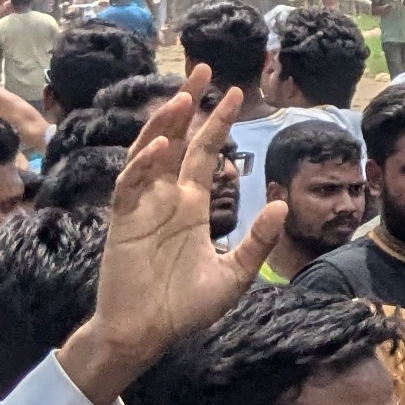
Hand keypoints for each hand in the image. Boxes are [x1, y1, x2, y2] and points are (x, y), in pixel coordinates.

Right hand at [66, 79, 276, 402]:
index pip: (206, 153)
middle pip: (178, 140)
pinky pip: (130, 184)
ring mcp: (142, 206)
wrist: (147, 334)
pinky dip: (143, 163)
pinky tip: (160, 146)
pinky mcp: (122, 221)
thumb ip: (256, 241)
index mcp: (192, 206)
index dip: (217, 123)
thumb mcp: (234, 275)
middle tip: (203, 69)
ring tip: (182, 98)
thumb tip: (282, 204)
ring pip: (150, 153)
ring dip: (164, 124)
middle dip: (189, 105)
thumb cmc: (185, 308)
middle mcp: (166, 198)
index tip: (233, 93)